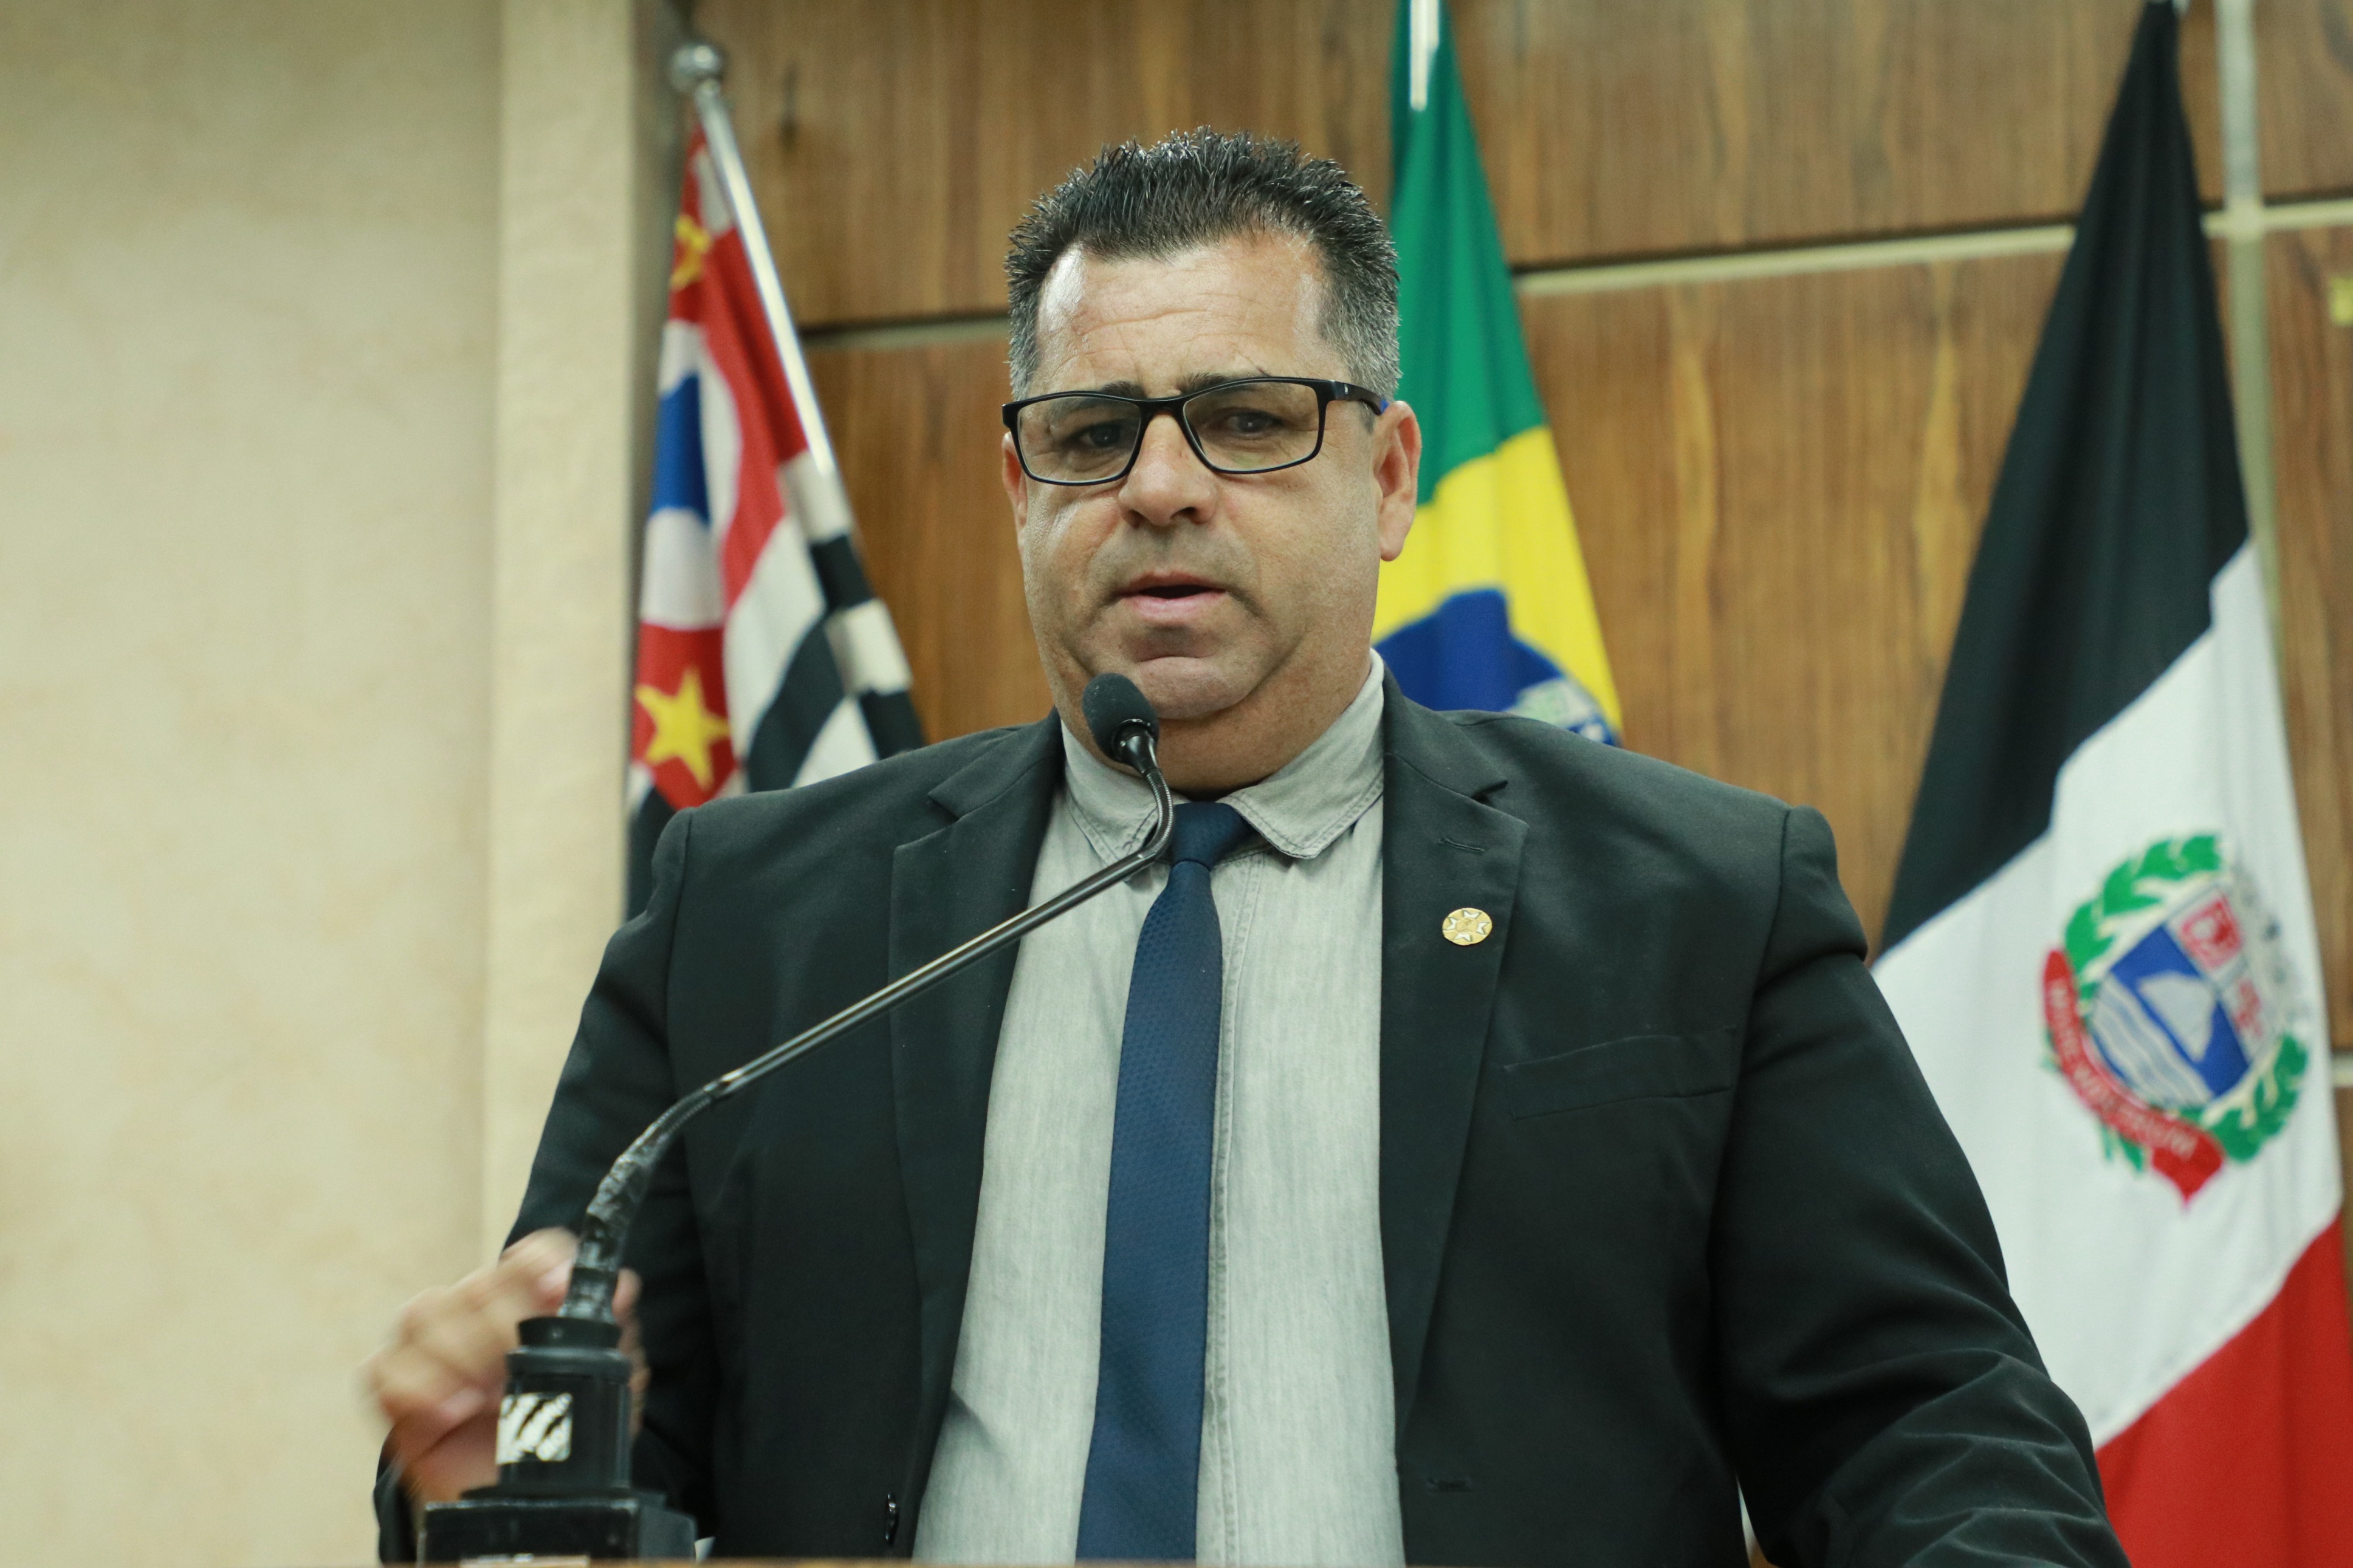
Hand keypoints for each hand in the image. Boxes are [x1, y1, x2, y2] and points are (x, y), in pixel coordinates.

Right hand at [364, 1228, 643, 1503]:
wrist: (520, 1498)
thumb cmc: (559, 1432)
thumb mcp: (600, 1387)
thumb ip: (611, 1336)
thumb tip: (619, 1289)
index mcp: (528, 1302)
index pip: (528, 1256)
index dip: (538, 1264)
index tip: (556, 1290)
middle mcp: (476, 1311)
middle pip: (474, 1284)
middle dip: (499, 1327)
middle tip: (515, 1371)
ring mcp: (430, 1345)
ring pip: (424, 1313)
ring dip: (458, 1357)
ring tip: (486, 1399)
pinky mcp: (396, 1388)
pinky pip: (384, 1368)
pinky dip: (416, 1389)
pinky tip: (450, 1414)